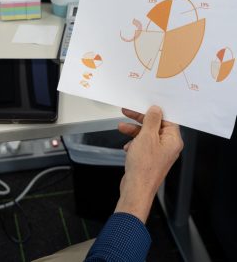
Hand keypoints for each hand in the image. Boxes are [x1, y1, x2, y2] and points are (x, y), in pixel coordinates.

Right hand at [115, 105, 182, 222]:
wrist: (136, 189)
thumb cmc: (144, 166)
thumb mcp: (146, 136)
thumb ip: (151, 120)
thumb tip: (156, 110)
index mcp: (173, 140)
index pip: (167, 119)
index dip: (154, 111)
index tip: (143, 106)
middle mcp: (168, 147)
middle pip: (155, 126)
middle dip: (139, 120)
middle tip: (127, 112)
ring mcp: (159, 154)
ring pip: (147, 135)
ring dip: (134, 130)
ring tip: (122, 127)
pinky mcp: (149, 159)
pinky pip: (142, 145)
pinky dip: (134, 143)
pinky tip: (127, 146)